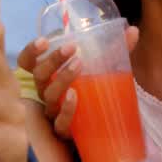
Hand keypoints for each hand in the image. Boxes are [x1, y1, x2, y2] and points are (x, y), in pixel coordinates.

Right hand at [17, 26, 138, 139]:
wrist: (104, 128)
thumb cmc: (96, 92)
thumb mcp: (104, 69)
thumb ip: (116, 50)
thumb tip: (134, 30)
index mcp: (48, 76)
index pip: (28, 63)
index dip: (31, 51)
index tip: (45, 40)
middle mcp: (46, 93)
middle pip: (39, 76)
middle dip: (53, 60)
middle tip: (72, 48)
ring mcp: (53, 113)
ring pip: (48, 96)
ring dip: (61, 79)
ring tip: (78, 65)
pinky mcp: (65, 131)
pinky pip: (60, 123)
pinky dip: (66, 109)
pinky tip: (74, 97)